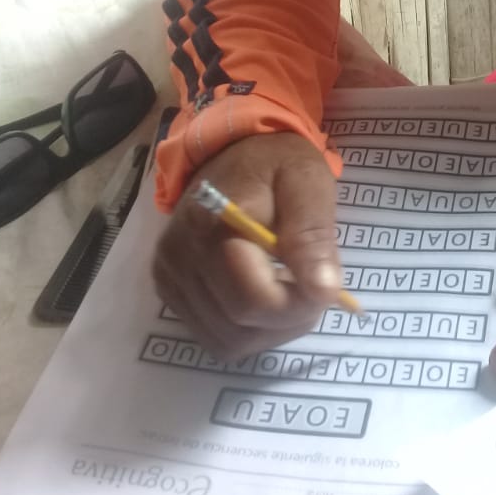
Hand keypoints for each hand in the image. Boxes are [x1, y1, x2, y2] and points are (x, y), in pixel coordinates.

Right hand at [153, 132, 341, 360]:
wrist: (231, 152)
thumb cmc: (276, 164)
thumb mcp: (307, 183)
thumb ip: (314, 235)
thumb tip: (326, 292)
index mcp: (212, 226)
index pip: (253, 301)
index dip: (298, 305)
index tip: (326, 286)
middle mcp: (179, 257)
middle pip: (240, 326)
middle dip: (289, 319)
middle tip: (313, 288)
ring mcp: (169, 277)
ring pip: (227, 341)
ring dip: (270, 330)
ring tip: (290, 292)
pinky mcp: (169, 289)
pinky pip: (212, 336)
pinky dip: (247, 330)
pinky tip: (265, 298)